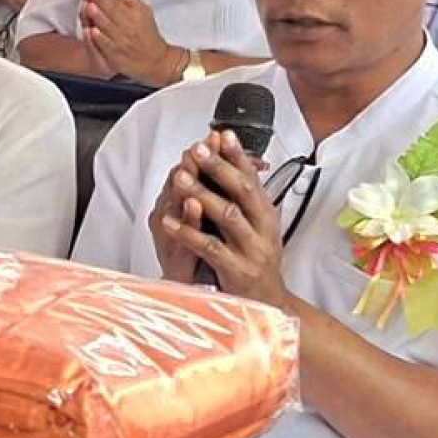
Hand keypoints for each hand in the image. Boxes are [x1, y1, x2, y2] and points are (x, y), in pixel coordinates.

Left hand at [81, 0, 175, 82]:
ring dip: (97, 17)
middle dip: (101, 2)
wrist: (156, 61)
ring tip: (88, 7)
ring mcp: (121, 41)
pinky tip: (92, 32)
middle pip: (112, 12)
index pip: (117, 2)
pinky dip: (100, 39)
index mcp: (135, 14)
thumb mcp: (145, 13)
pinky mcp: (116, 55)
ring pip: (108, 27)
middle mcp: (128, 26)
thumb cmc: (147, 35)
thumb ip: (131, 1)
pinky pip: (107, 45)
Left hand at [151, 131, 290, 305]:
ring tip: (180, 177)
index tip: (223, 134)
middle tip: (196, 150)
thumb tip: (234, 165)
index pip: (253, 178)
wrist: (268, 303)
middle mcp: (263, 228)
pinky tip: (169, 221)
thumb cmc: (257, 261)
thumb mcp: (257, 227)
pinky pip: (209, 247)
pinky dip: (188, 233)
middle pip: (241, 191)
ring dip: (202, 194)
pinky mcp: (236, 270)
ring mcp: (251, 249)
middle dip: (218, 167)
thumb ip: (245, 201)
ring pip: (227, 216)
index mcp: (267, 214)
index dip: (238, 155)